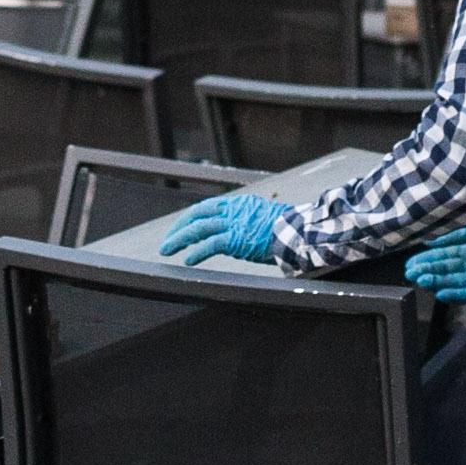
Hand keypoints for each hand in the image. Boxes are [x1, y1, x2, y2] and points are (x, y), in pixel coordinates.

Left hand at [161, 193, 288, 266]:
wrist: (298, 232)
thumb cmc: (287, 228)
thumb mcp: (264, 217)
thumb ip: (248, 222)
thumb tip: (243, 232)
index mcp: (239, 204)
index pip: (208, 207)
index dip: (192, 218)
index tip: (182, 227)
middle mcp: (233, 210)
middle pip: (197, 214)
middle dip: (179, 227)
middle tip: (168, 241)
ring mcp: (233, 224)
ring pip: (198, 228)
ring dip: (179, 239)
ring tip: (167, 250)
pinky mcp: (235, 239)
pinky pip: (209, 245)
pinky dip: (196, 252)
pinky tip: (188, 260)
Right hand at [407, 225, 465, 303]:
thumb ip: (451, 235)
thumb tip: (428, 240)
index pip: (442, 254)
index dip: (426, 259)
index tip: (410, 265)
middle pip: (444, 268)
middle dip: (426, 271)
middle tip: (410, 275)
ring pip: (452, 280)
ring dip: (435, 282)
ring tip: (420, 282)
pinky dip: (453, 294)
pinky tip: (439, 293)